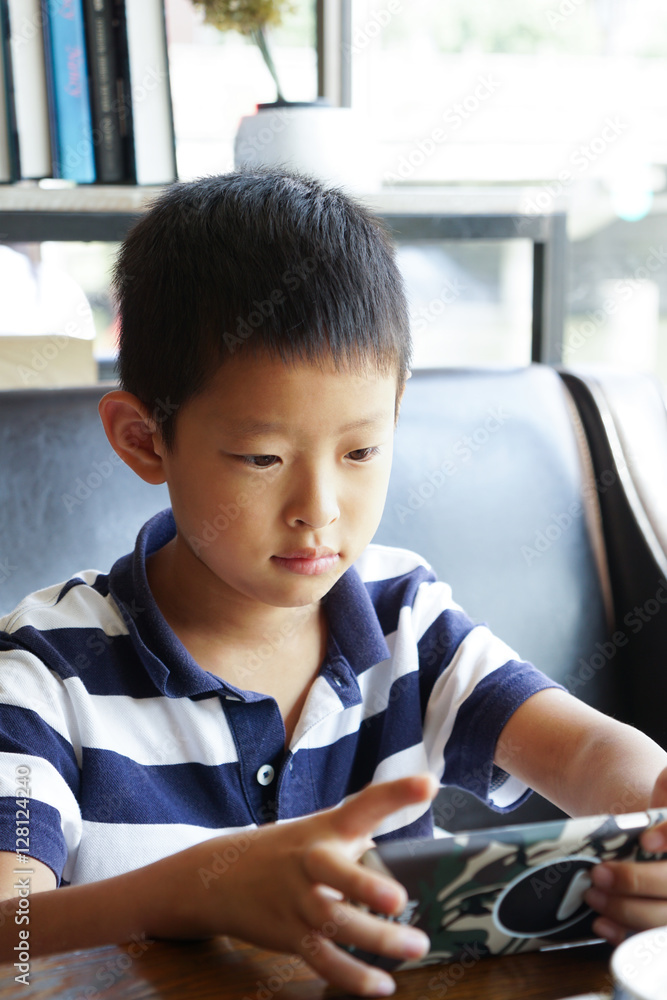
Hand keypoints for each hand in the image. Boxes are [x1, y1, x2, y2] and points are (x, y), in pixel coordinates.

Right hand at [166, 773, 437, 996]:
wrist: (220, 876)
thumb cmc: (289, 851)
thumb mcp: (321, 831)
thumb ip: (361, 839)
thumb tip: (414, 854)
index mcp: (327, 829)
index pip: (364, 804)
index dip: (396, 793)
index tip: (428, 784)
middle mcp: (312, 861)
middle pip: (336, 871)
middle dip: (364, 886)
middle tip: (397, 898)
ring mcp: (298, 899)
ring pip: (334, 923)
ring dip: (375, 939)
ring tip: (415, 947)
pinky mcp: (290, 934)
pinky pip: (322, 959)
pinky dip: (352, 976)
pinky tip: (381, 986)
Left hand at [585, 765, 666, 944]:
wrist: (655, 841)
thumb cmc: (660, 817)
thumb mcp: (665, 793)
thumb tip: (666, 774)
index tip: (645, 840)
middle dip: (635, 880)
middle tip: (598, 872)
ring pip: (663, 918)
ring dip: (626, 909)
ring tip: (591, 894)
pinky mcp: (662, 925)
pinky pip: (651, 939)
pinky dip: (626, 934)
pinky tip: (602, 923)